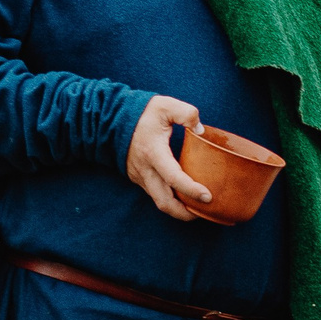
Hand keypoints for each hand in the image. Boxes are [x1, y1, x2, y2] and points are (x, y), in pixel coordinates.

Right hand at [126, 94, 210, 220]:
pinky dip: (170, 200)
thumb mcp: (165, 105)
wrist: (112, 119)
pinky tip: (183, 197)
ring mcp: (140, 176)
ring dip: (177, 209)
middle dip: (184, 213)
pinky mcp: (138, 178)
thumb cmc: (142, 113)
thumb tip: (201, 130)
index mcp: (153, 152)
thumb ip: (186, 114)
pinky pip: (155, 194)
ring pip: (159, 201)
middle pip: (164, 202)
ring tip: (196, 209)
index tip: (208, 196)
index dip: (191, 190)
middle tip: (204, 212)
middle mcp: (145, 169)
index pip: (173, 178)